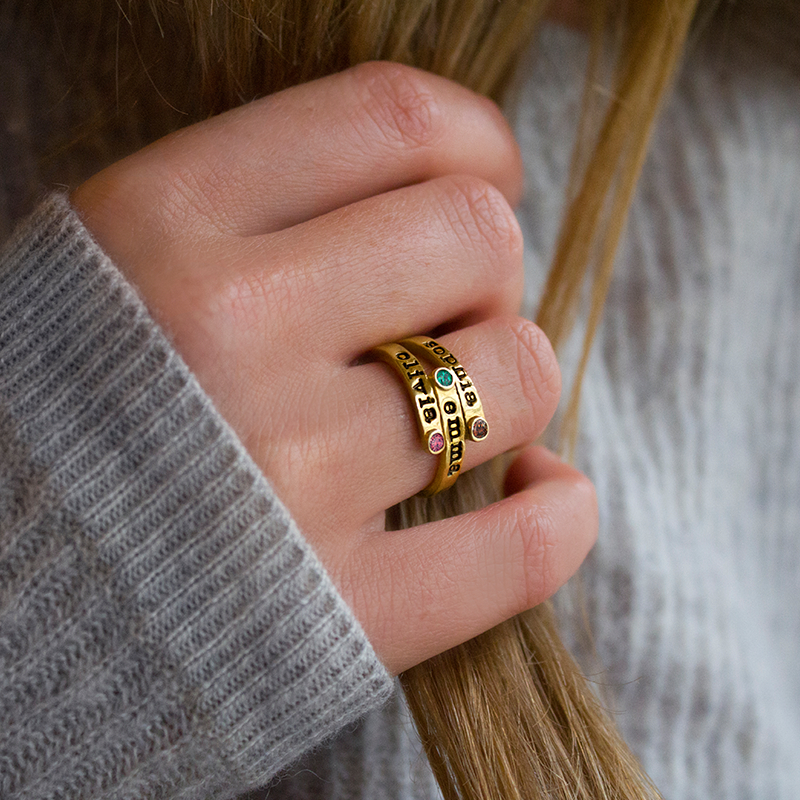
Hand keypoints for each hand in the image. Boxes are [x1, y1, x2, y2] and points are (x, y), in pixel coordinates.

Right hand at [71, 62, 596, 674]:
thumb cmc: (61, 421)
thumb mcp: (118, 270)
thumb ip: (261, 215)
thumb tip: (447, 192)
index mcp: (160, 225)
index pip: (395, 119)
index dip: (477, 143)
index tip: (484, 181)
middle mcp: (225, 336)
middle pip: (478, 238)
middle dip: (489, 274)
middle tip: (448, 320)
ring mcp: (286, 480)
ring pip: (516, 376)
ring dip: (509, 386)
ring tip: (454, 413)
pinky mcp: (336, 616)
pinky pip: (524, 551)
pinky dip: (559, 515)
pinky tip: (538, 494)